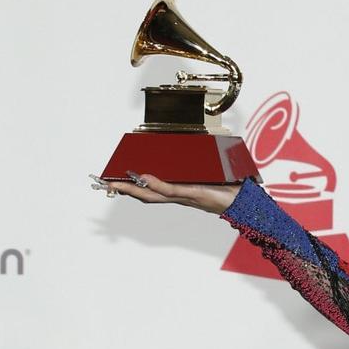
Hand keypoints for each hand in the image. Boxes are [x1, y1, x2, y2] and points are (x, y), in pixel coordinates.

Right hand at [90, 172, 241, 214]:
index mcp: (180, 191)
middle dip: (123, 189)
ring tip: (114, 183)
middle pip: (144, 194)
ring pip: (152, 194)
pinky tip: (143, 179)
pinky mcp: (193, 193)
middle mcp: (179, 195)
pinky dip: (156, 185)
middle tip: (103, 184)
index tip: (115, 181)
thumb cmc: (229, 188)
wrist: (244, 201)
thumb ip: (198, 166)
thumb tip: (194, 148)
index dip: (132, 187)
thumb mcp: (209, 174)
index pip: (151, 191)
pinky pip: (170, 190)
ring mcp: (184, 195)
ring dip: (132, 188)